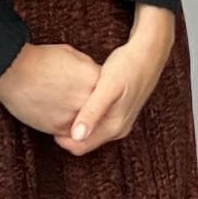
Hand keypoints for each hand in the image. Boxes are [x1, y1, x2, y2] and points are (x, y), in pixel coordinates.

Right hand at [0, 42, 101, 134]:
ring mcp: (73, 116)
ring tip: (75, 113)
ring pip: (86, 127)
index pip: (109, 91)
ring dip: (84, 123)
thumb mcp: (73, 55)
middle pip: (101, 112)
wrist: (14, 71)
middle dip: (96, 109)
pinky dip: (69, 128)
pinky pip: (70, 133)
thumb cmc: (41, 59)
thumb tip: (94, 78)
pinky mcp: (57, 128)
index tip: (101, 92)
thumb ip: (88, 69)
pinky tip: (61, 117)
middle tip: (86, 105)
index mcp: (94, 79)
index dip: (104, 92)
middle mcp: (87, 100)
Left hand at [56, 6, 176, 156]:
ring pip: (90, 130)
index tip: (47, 119)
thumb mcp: (108, 87)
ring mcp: (120, 121)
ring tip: (61, 105)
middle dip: (66, 130)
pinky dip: (83, 114)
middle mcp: (118, 129)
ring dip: (75, 122)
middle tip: (52, 110)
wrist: (150, 52)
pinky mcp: (119, 110)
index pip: (79, 147)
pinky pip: (96, 120)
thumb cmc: (128, 65)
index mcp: (114, 127)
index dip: (60, 137)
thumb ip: (92, 112)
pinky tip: (76, 99)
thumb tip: (76, 136)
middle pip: (84, 140)